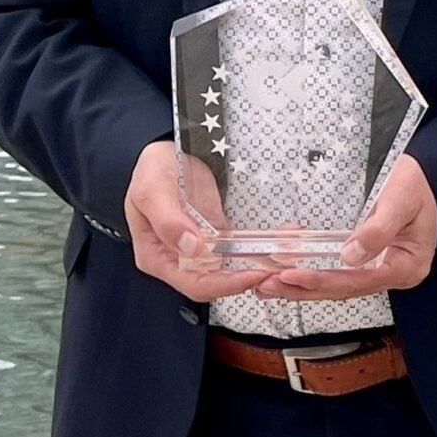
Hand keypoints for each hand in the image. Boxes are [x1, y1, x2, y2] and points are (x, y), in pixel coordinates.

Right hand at [123, 140, 279, 302]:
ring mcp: (199, 246)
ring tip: (284, 258)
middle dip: (246, 279)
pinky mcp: (215, 232)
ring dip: (257, 265)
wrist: (165, 150)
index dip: (224, 285)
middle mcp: (179, 258)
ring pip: (230, 267)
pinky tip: (280, 240)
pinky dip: (258, 247)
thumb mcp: (153, 192)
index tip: (251, 276)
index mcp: (157, 257)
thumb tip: (192, 248)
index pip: (194, 284)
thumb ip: (169, 222)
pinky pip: (237, 246)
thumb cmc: (152, 171)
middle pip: (216, 281)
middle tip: (276, 270)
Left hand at [255, 154, 436, 301]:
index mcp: (406, 266)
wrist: (428, 174)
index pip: (357, 282)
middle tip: (267, 283)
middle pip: (341, 289)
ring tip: (267, 285)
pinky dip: (310, 273)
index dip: (321, 281)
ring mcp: (379, 270)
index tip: (291, 276)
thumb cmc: (419, 185)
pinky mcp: (367, 262)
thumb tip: (350, 255)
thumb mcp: (402, 199)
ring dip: (300, 287)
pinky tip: (286, 272)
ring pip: (335, 285)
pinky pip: (336, 273)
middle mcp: (392, 275)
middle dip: (302, 288)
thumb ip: (378, 229)